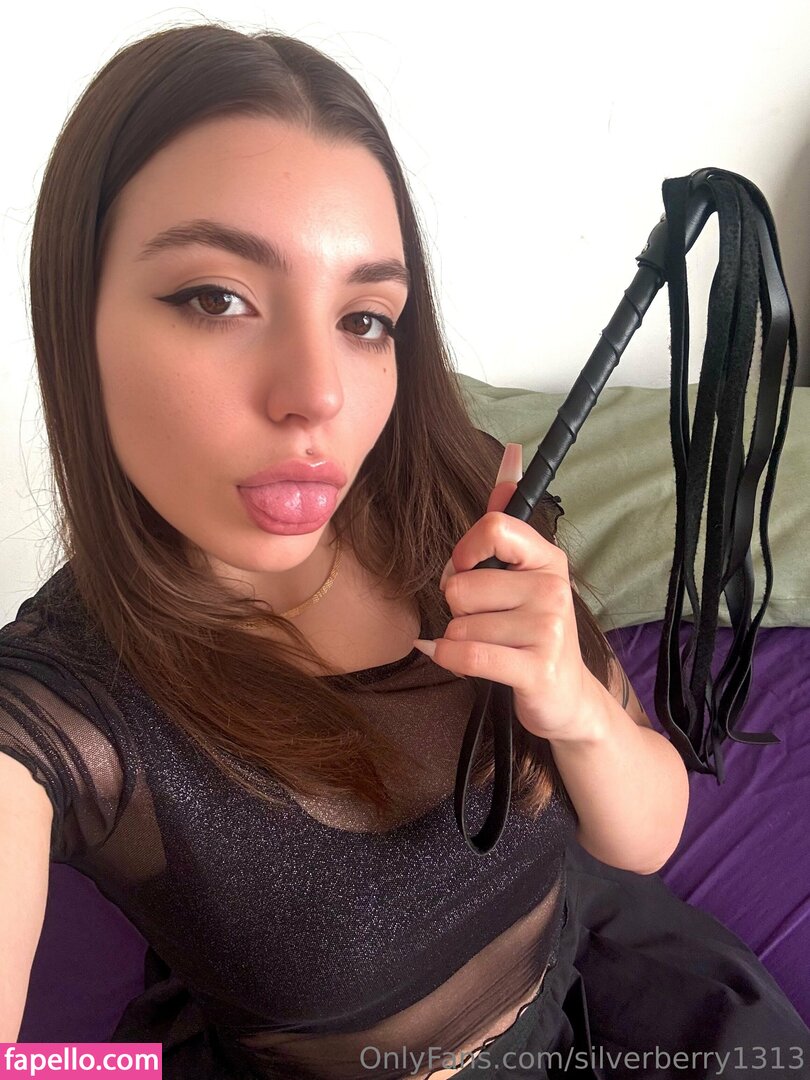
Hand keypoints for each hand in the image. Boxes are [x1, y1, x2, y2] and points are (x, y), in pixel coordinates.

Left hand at [413, 443, 598, 742]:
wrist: (568, 699)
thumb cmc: (533, 634)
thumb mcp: (526, 576)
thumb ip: (507, 527)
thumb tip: (507, 463)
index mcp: (548, 560)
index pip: (494, 527)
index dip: (464, 550)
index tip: (466, 568)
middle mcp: (553, 589)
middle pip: (461, 585)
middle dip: (458, 609)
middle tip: (485, 622)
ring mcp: (548, 630)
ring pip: (458, 625)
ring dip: (459, 640)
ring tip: (491, 648)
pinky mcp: (536, 669)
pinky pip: (465, 654)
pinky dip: (449, 659)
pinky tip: (457, 659)